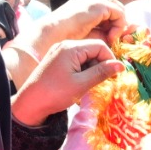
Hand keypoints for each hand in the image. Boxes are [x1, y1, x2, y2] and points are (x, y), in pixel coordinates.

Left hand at [5, 0, 129, 85]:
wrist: (29, 104)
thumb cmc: (55, 94)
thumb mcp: (82, 84)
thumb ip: (102, 72)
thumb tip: (121, 65)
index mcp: (71, 48)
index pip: (100, 46)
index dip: (109, 60)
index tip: (113, 76)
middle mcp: (65, 45)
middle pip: (92, 49)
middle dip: (100, 64)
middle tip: (101, 82)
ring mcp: (59, 52)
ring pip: (85, 55)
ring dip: (91, 68)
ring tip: (88, 84)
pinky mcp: (55, 60)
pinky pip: (75, 60)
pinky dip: (82, 70)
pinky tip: (79, 82)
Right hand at [34, 0, 130, 51]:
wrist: (55, 32)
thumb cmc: (66, 36)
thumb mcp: (88, 33)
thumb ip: (103, 31)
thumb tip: (118, 34)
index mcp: (87, 1)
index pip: (108, 8)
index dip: (113, 23)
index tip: (111, 38)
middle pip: (116, 7)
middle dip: (118, 23)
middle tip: (114, 38)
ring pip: (119, 10)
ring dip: (118, 27)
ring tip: (110, 40)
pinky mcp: (100, 5)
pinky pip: (120, 14)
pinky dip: (118, 27)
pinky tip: (110, 38)